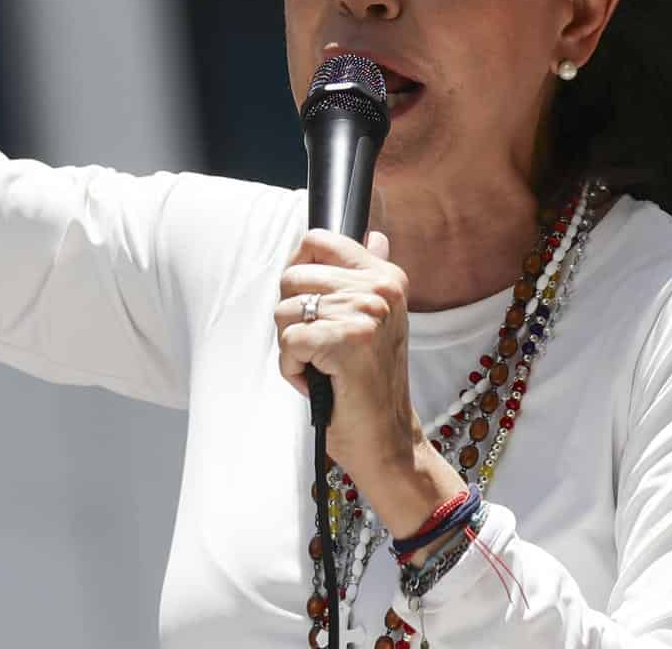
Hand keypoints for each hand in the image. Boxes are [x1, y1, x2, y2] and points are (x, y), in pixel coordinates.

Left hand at [276, 227, 423, 480]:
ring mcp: (366, 313)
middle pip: (292, 277)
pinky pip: (289, 341)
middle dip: (292, 317)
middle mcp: (380, 288)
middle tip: (320, 347)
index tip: (310, 303)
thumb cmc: (368, 382)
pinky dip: (292, 368)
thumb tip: (375, 234)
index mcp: (386, 276)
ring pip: (285, 310)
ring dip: (291, 347)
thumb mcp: (375, 320)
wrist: (386, 438)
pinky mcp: (348, 342)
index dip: (299, 272)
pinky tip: (318, 380)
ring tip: (322, 366)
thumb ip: (366, 275)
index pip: (318, 239)